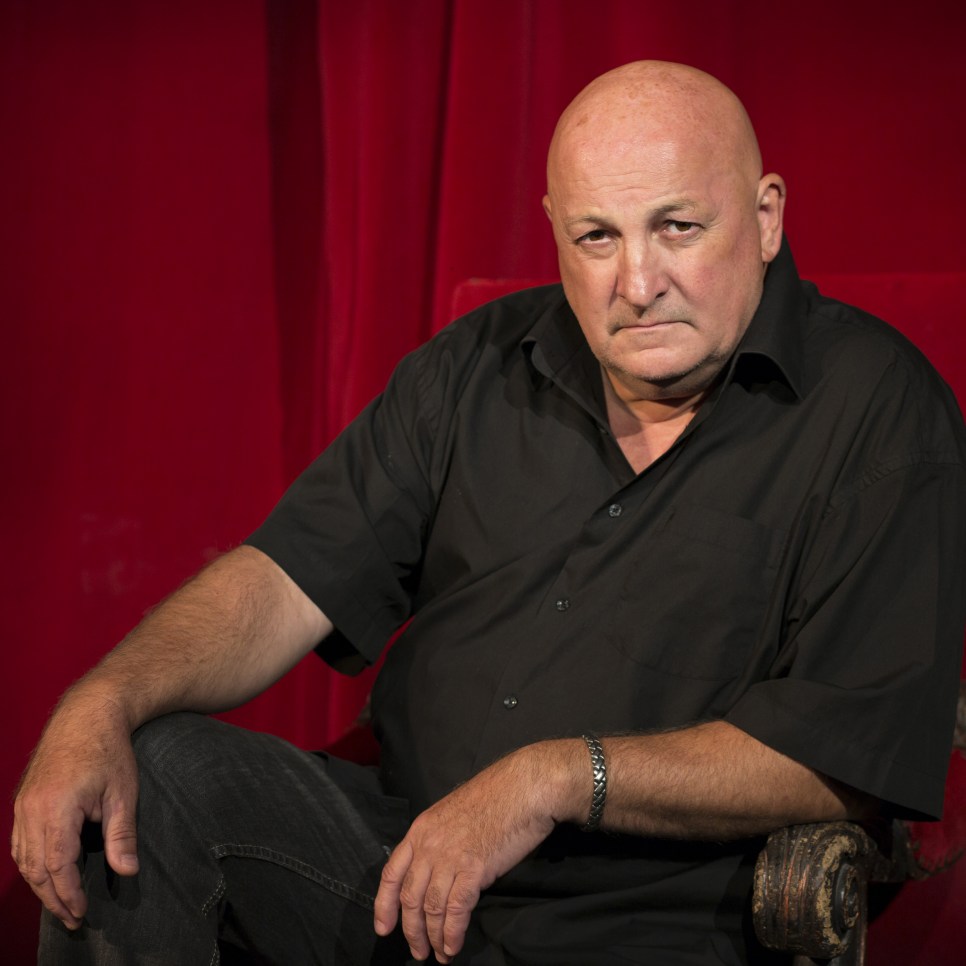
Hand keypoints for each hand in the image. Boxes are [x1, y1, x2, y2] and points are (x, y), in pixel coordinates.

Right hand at [11, 698, 139, 928]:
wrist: (87, 714)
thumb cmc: (109, 750)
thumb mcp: (123, 792)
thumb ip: (122, 834)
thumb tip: (127, 871)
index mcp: (57, 809)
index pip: (57, 866)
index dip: (67, 894)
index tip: (81, 914)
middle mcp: (32, 810)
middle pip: (35, 868)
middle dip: (52, 898)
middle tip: (72, 920)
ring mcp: (23, 805)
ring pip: (23, 858)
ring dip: (40, 885)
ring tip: (61, 904)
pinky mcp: (23, 801)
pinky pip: (20, 843)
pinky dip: (31, 864)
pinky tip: (46, 875)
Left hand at [373, 741, 583, 962]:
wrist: (524, 786)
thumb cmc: (496, 796)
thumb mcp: (454, 813)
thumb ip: (440, 840)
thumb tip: (439, 869)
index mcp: (421, 829)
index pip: (392, 872)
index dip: (383, 905)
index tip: (383, 928)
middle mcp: (429, 844)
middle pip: (409, 897)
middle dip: (411, 930)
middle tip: (418, 952)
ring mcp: (450, 856)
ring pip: (431, 908)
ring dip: (433, 937)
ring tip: (439, 955)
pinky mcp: (474, 868)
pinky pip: (455, 909)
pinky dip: (452, 933)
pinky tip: (454, 946)